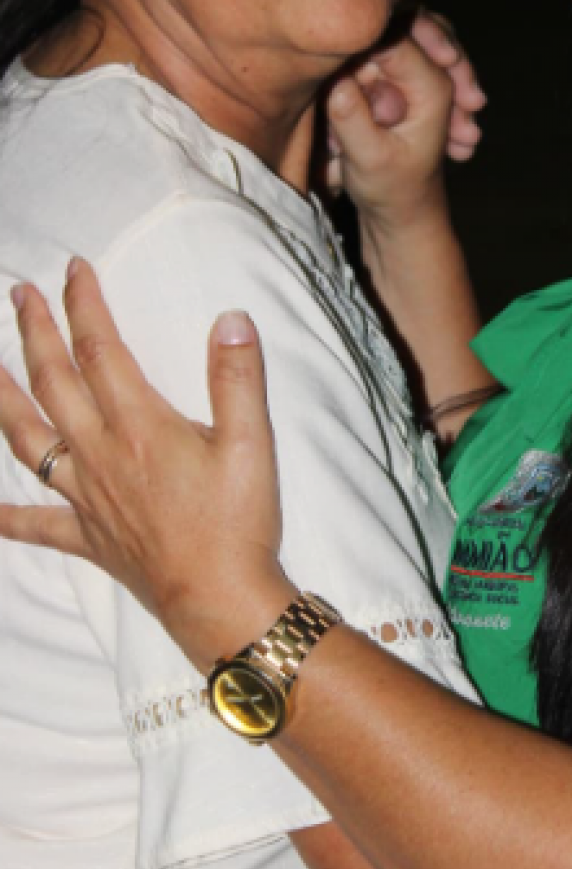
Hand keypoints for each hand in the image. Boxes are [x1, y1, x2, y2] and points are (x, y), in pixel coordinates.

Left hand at [0, 261, 291, 672]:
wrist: (219, 599)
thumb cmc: (237, 521)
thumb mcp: (250, 442)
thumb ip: (237, 377)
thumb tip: (230, 317)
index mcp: (138, 426)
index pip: (100, 351)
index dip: (84, 306)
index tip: (73, 269)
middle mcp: (99, 455)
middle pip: (53, 382)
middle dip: (33, 333)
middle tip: (18, 294)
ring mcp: (86, 498)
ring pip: (26, 440)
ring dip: (2, 399)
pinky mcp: (87, 537)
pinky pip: (34, 525)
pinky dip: (6, 515)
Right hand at [323, 10, 485, 198]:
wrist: (405, 212)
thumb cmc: (393, 190)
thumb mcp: (369, 160)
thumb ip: (352, 118)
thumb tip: (335, 79)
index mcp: (433, 87)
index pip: (395, 34)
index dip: (361, 41)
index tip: (337, 67)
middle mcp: (430, 72)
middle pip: (400, 17)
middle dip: (369, 43)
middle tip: (343, 78)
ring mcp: (411, 73)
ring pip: (388, 30)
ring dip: (363, 60)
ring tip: (350, 99)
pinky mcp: (391, 78)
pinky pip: (375, 50)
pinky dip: (360, 68)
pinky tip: (349, 102)